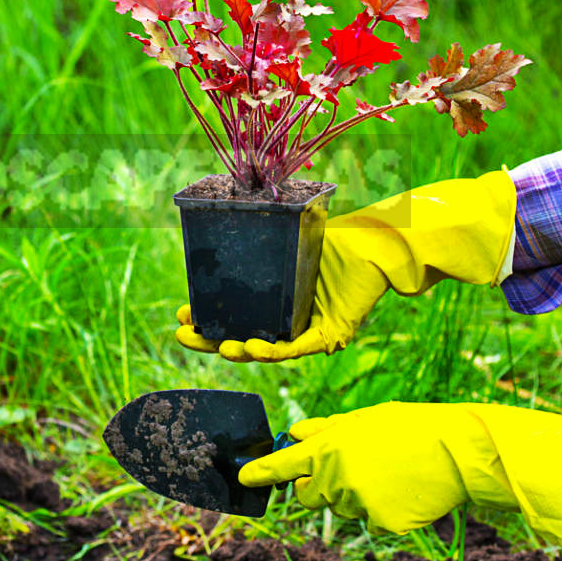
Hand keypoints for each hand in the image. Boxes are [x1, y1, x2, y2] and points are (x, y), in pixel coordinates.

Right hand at [175, 170, 516, 361]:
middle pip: (243, 336)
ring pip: (265, 348)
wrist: (379, 243)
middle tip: (181, 336)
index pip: (237, 313)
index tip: (183, 314)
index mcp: (277, 298)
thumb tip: (226, 211)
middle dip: (210, 341)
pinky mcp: (328, 334)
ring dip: (236, 349)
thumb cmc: (338, 237)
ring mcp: (308, 329)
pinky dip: (270, 349)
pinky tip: (248, 346)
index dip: (209, 317)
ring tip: (217, 346)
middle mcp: (290, 318)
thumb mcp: (290, 237)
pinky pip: (294, 348)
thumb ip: (262, 237)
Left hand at [237, 401, 561, 556]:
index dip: (260, 473)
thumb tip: (295, 435)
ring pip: (339, 508)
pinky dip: (379, 510)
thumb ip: (323, 430)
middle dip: (315, 486)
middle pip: (306, 495)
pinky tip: (400, 490)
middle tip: (345, 468)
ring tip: (384, 473)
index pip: (282, 466)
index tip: (243, 477)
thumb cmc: (406, 428)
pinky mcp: (381, 523)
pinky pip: (369, 521)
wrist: (455, 450)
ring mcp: (358, 504)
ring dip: (351, 495)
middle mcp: (336, 479)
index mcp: (327, 449)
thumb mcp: (360, 420)